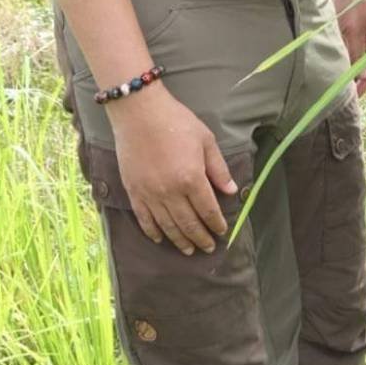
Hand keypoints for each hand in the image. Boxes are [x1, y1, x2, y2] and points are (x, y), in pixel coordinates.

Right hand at [108, 83, 237, 253]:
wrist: (140, 113)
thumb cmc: (176, 122)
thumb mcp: (205, 140)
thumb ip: (218, 168)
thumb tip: (231, 190)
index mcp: (192, 178)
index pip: (208, 210)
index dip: (216, 224)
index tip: (222, 232)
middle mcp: (171, 192)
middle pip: (188, 224)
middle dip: (201, 238)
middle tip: (208, 248)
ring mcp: (150, 195)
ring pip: (168, 227)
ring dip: (180, 241)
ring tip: (189, 250)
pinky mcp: (134, 193)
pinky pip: (145, 220)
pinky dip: (154, 233)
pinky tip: (161, 239)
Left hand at [329, 0, 365, 96]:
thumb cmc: (352, 0)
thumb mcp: (353, 28)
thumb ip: (353, 51)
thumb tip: (350, 75)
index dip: (362, 85)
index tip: (351, 99)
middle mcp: (365, 41)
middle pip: (358, 67)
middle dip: (349, 81)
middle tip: (336, 97)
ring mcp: (352, 36)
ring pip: (346, 60)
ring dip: (339, 70)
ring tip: (328, 86)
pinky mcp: (339, 31)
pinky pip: (337, 50)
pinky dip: (332, 58)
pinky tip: (322, 66)